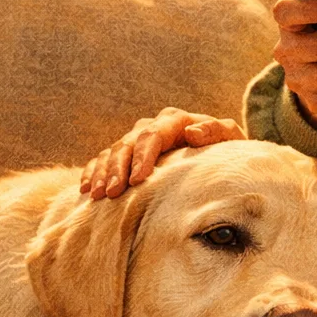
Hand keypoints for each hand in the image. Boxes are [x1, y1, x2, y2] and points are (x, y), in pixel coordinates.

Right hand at [80, 108, 244, 198]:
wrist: (219, 157)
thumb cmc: (226, 151)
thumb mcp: (231, 140)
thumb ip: (217, 131)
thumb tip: (192, 132)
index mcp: (176, 121)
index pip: (153, 135)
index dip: (143, 157)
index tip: (138, 179)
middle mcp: (153, 127)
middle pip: (128, 144)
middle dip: (118, 168)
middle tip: (112, 192)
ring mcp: (138, 139)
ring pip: (112, 152)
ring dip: (102, 173)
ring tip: (97, 195)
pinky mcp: (127, 154)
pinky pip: (102, 160)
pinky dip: (93, 173)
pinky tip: (86, 190)